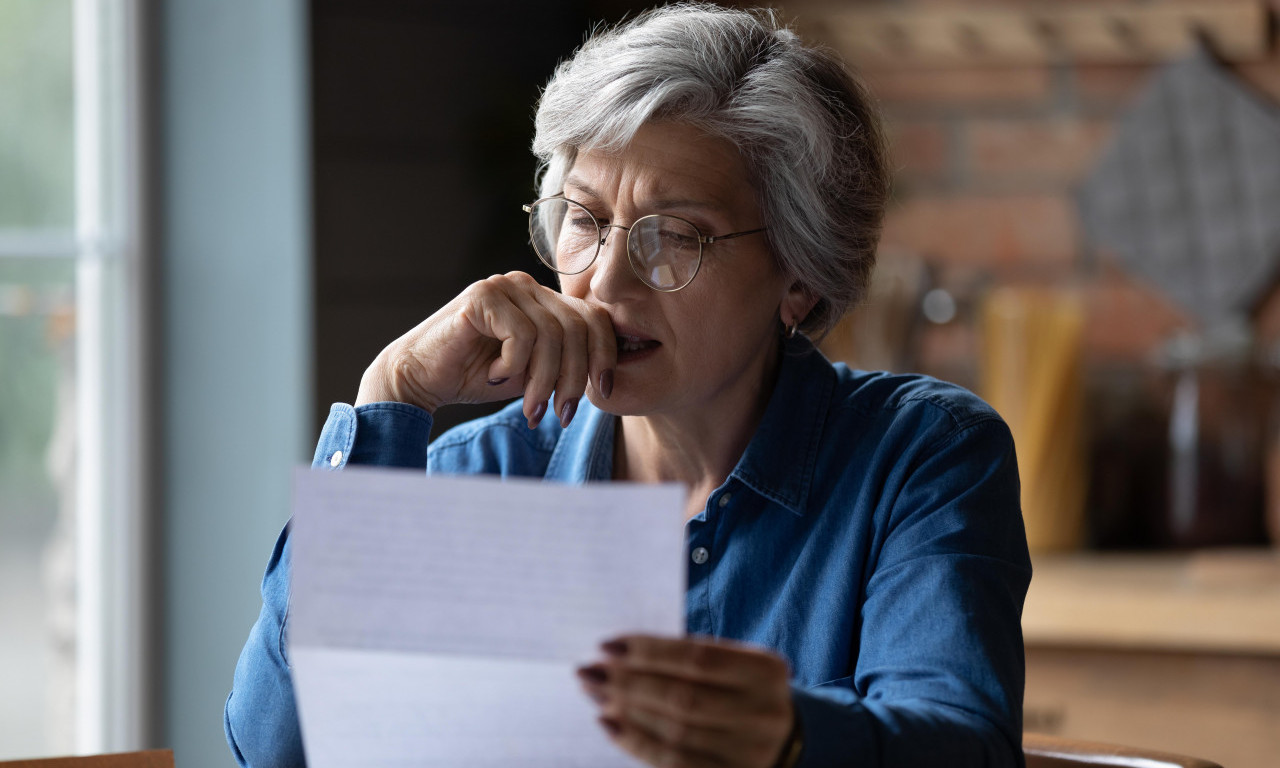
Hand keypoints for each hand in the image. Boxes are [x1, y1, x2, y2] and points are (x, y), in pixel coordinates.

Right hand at [355, 272, 615, 427]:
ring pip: (552, 335)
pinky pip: (522, 335)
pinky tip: (494, 375)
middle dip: (574, 378)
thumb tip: (610, 379)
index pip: (594, 318)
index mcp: (544, 299)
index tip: (603, 393)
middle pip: (578, 328)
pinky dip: (513, 365)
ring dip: (544, 381)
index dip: (604, 357)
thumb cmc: (476, 377)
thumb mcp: (535, 373)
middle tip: (559, 414)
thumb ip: (567, 365)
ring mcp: (504, 286)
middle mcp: (527, 285)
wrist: (420, 379)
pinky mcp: (481, 297)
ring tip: (530, 407)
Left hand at [577, 635, 795, 767]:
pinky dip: (636, 743)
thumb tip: (616, 655)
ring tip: (595, 694)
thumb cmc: (740, 692)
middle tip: (588, 671)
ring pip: (675, 732)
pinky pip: (674, 762)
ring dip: (626, 711)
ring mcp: (750, 752)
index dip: (648, 651)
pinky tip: (610, 725)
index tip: (606, 645)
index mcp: (765, 670)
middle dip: (628, 683)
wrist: (783, 742)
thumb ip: (687, 660)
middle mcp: (763, 712)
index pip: (697, 656)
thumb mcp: (732, 667)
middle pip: (682, 697)